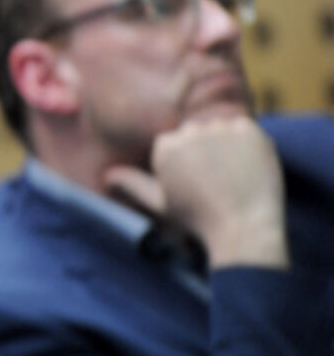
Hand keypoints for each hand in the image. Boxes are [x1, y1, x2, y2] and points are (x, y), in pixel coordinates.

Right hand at [104, 116, 286, 268]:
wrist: (244, 228)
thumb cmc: (198, 219)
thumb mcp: (160, 202)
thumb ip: (134, 183)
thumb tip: (108, 175)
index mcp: (164, 147)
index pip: (176, 142)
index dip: (188, 164)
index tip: (199, 185)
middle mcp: (188, 133)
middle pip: (196, 131)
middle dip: (206, 151)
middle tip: (219, 181)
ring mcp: (219, 130)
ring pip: (220, 128)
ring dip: (227, 145)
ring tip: (234, 176)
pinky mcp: (248, 130)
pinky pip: (244, 127)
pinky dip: (248, 144)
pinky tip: (247, 168)